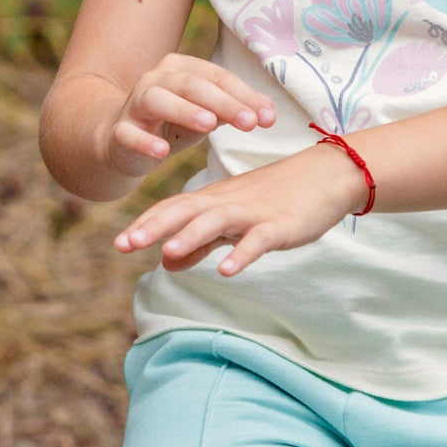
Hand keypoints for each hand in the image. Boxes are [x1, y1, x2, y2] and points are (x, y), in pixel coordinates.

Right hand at [102, 54, 276, 177]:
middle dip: (223, 102)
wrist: (125, 142)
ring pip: (157, 99)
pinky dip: (144, 141)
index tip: (268, 117)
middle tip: (249, 122)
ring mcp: (134, 103)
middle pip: (191, 84)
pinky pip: (129, 133)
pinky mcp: (120, 130)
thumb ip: (235, 110)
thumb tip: (268, 113)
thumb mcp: (207, 115)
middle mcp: (156, 79)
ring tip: (209, 125)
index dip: (244, 95)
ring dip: (184, 110)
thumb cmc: (174, 123)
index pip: (217, 77)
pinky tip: (161, 152)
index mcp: (180, 68)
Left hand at [116, 144, 366, 276]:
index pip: (173, 209)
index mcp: (214, 200)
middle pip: (184, 211)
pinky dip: (243, 253)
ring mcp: (253, 213)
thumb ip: (200, 243)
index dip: (146, 224)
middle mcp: (227, 203)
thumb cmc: (277, 198)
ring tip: (166, 252)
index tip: (118, 244)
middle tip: (123, 244)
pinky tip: (228, 271)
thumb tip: (166, 263)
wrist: (328, 174)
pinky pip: (258, 239)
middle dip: (153, 227)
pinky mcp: (280, 225)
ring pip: (216, 221)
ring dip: (191, 236)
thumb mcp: (234, 221)